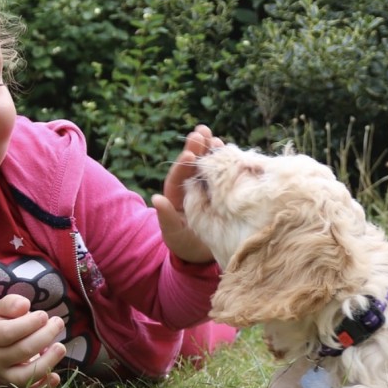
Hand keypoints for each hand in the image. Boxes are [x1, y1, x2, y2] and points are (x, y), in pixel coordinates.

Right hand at [0, 294, 66, 387]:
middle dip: (45, 336)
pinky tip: (56, 377)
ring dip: (48, 361)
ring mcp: (4, 375)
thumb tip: (25, 305)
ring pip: (26, 375)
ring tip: (61, 347)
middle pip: (22, 351)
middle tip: (58, 323)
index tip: (44, 315)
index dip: (29, 324)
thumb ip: (10, 304)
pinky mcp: (15, 387)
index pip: (9, 333)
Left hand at [152, 124, 223, 263]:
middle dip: (196, 147)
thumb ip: (165, 217)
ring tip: (216, 138)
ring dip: (211, 150)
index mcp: (176, 195)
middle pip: (192, 164)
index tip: (190, 152)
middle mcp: (191, 187)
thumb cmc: (184, 245)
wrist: (203, 255)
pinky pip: (222, 174)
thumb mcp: (173, 234)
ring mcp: (206, 187)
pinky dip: (226, 162)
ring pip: (207, 165)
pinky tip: (231, 151)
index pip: (178, 176)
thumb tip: (156, 199)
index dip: (183, 164)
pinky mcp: (221, 191)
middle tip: (201, 131)